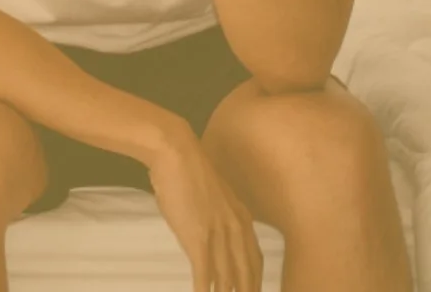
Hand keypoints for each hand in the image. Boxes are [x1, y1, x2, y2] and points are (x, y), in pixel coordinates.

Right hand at [149, 130, 264, 291]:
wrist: (175, 152)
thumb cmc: (187, 170)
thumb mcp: (212, 196)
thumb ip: (217, 216)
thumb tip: (209, 231)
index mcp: (242, 218)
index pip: (255, 260)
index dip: (255, 281)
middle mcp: (236, 229)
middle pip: (246, 273)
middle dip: (245, 291)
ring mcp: (218, 234)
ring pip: (227, 277)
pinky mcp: (199, 237)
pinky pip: (205, 273)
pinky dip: (204, 289)